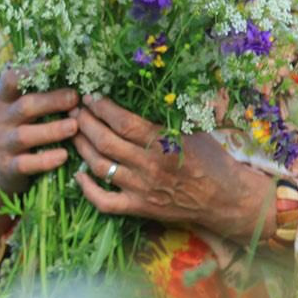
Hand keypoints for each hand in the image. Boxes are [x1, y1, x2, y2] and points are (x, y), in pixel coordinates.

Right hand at [0, 68, 78, 257]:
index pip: (12, 79)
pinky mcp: (8, 167)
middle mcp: (2, 119)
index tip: (53, 63)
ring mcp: (3, 144)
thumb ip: (39, 92)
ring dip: (52, 130)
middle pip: (25, 106)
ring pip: (25, 135)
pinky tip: (63, 155)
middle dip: (51, 100)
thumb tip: (74, 70)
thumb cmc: (18, 129)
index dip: (31, 70)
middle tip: (75, 97)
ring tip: (74, 126)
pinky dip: (45, 160)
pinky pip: (26, 164)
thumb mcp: (20, 109)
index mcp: (4, 99)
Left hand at [72, 95, 274, 245]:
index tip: (90, 97)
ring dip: (81, 148)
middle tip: (74, 110)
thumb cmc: (211, 157)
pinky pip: (105, 202)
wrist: (224, 198)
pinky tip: (78, 174)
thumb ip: (165, 115)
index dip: (101, 108)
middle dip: (84, 122)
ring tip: (73, 133)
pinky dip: (87, 189)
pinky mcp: (139, 208)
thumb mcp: (192, 128)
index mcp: (162, 141)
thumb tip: (141, 90)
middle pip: (105, 141)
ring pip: (100, 166)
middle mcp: (148, 165)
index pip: (122, 122)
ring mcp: (141, 189)